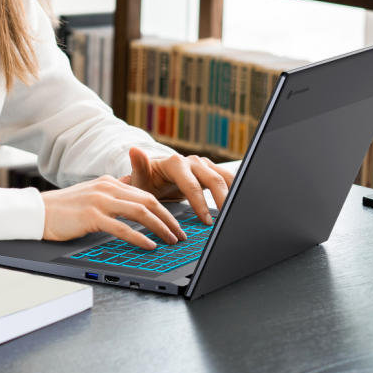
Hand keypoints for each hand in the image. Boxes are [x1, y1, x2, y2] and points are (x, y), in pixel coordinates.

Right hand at [41, 175, 187, 249]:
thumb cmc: (63, 210)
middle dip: (168, 218)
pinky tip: (149, 245)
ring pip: (140, 211)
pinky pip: (122, 227)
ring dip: (160, 227)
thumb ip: (111, 200)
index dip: (164, 209)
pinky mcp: (92, 215)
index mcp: (109, 183)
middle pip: (148, 200)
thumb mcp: (91, 197)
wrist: (37, 212)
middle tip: (180, 234)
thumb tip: (132, 210)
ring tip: (171, 240)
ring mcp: (100, 200)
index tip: (175, 223)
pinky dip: (139, 236)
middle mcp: (107, 188)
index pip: (145, 194)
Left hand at [119, 148, 235, 224]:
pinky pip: (227, 180)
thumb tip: (134, 150)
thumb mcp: (139, 179)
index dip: (200, 204)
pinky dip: (234, 191)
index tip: (206, 222)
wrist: (154, 177)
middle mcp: (192, 161)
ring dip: (232, 194)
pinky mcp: (210, 172)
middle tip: (226, 220)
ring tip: (236, 213)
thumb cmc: (146, 182)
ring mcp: (203, 166)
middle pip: (214, 180)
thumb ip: (138, 167)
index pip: (192, 185)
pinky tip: (238, 205)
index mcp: (175, 163)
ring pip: (224, 178)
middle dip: (222, 200)